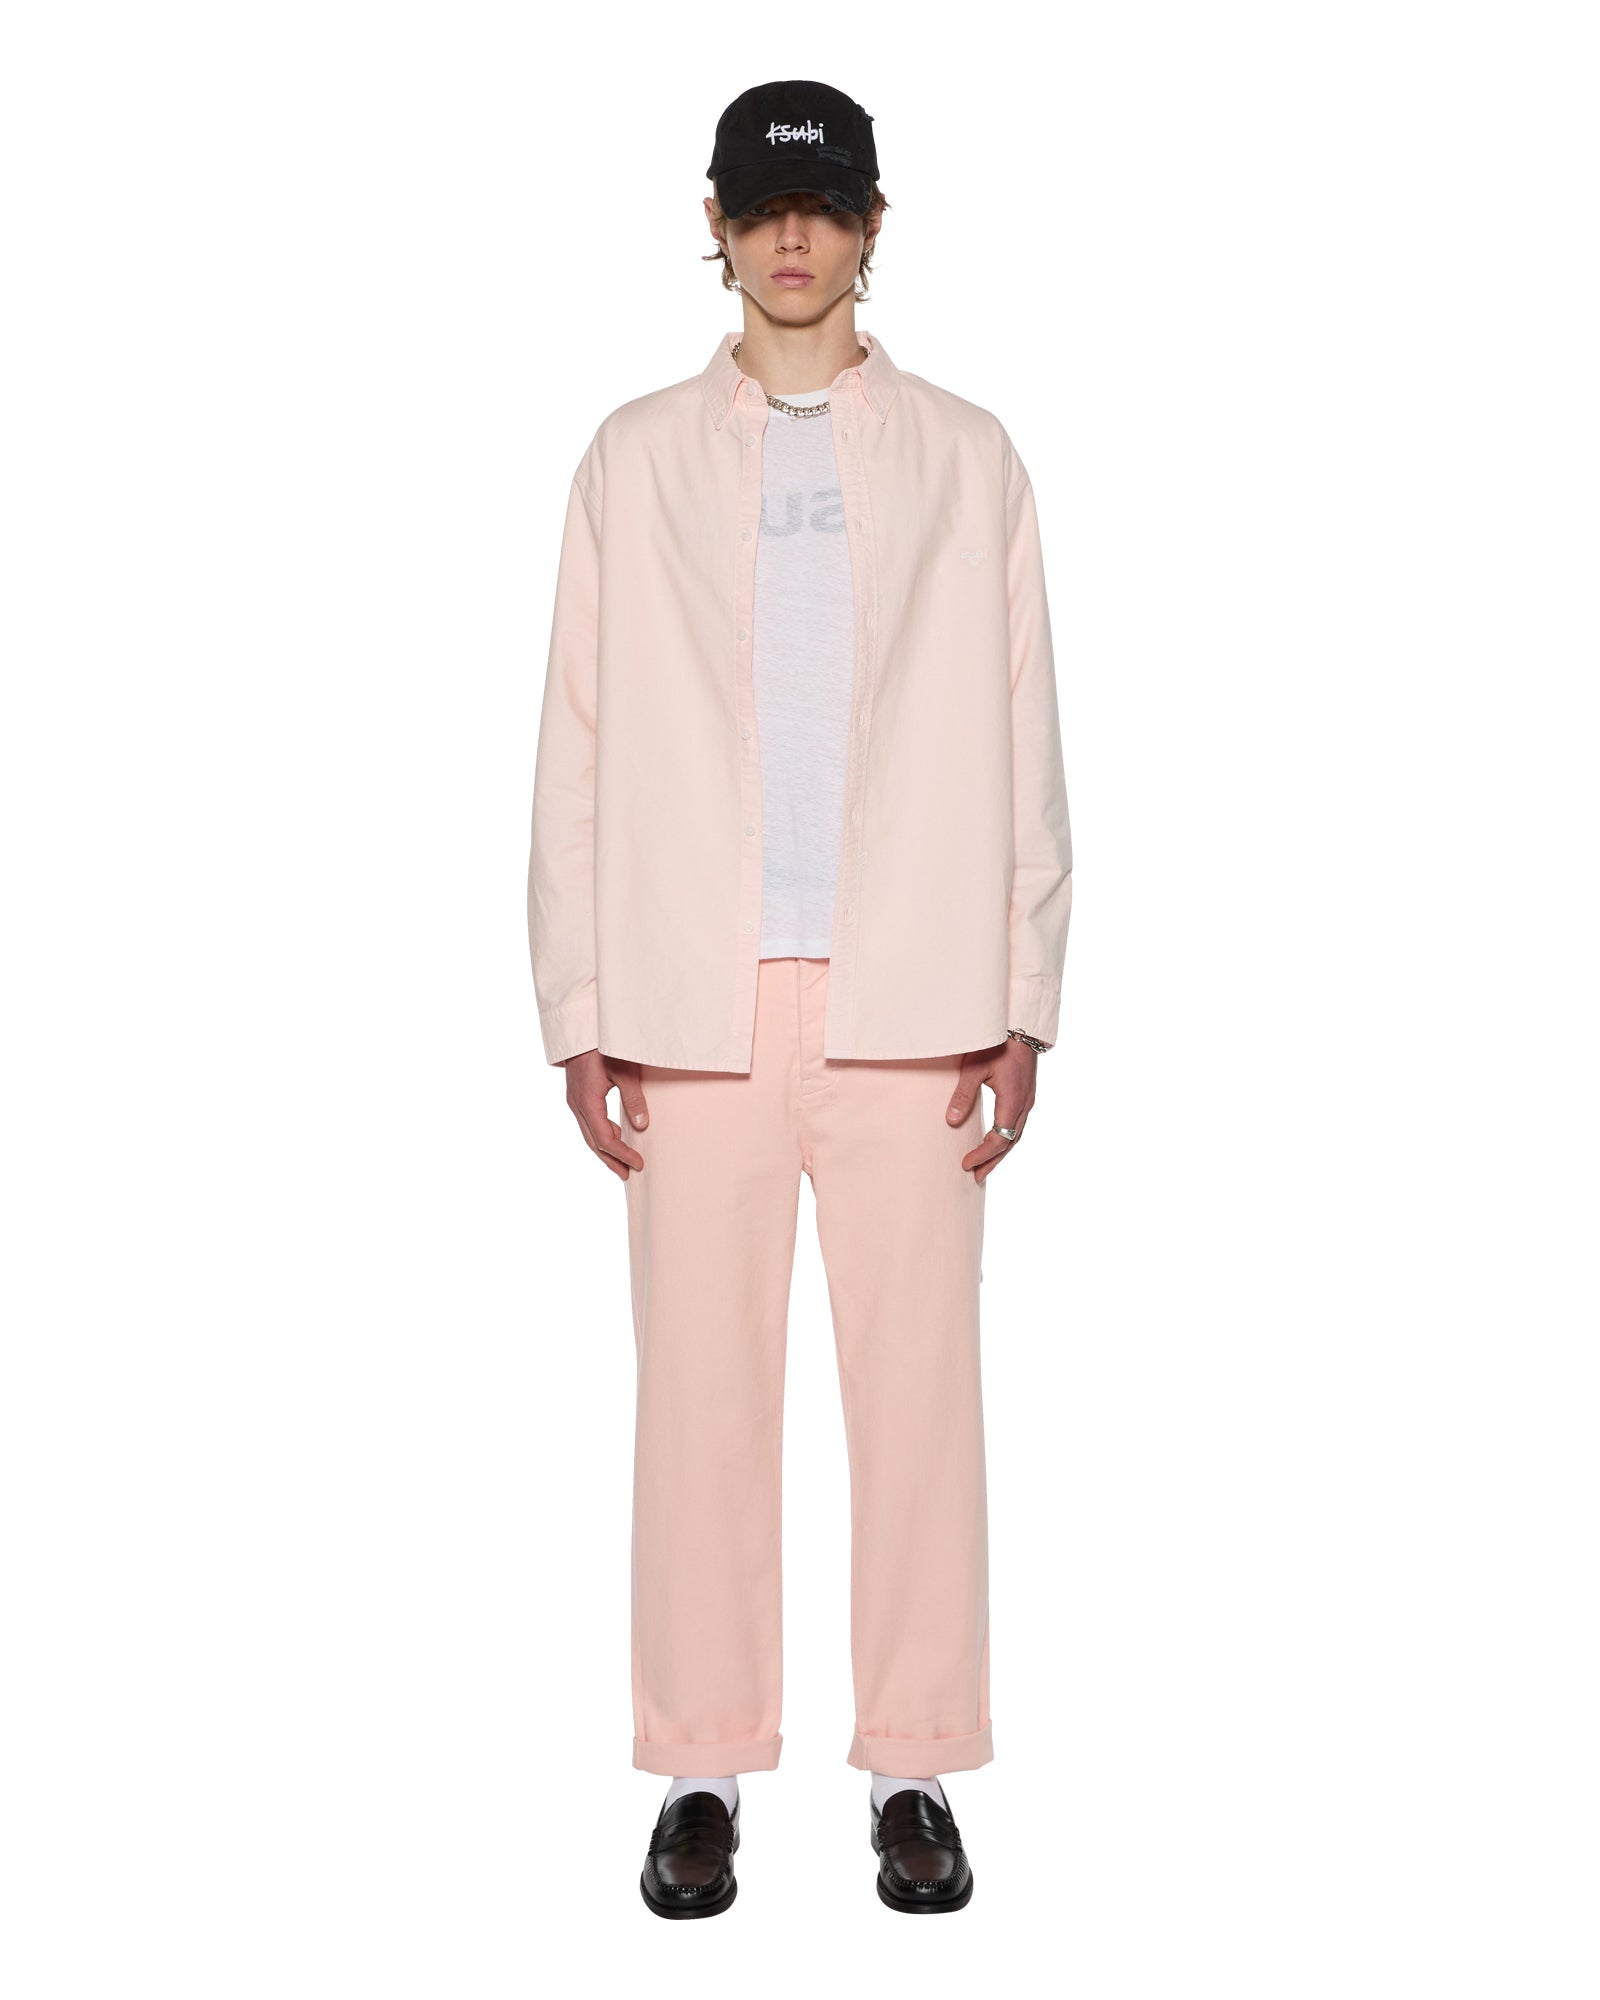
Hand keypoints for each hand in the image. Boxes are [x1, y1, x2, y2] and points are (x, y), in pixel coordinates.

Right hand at [561, 1048, 649, 1179]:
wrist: (582, 1028)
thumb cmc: (604, 1045)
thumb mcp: (625, 1071)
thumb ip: (633, 1098)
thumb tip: (642, 1126)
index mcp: (587, 1102)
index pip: (605, 1139)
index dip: (622, 1154)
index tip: (638, 1163)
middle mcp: (577, 1104)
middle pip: (593, 1142)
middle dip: (611, 1160)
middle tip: (628, 1175)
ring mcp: (574, 1100)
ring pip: (588, 1133)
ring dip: (605, 1150)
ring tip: (621, 1163)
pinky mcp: (577, 1094)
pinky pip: (587, 1122)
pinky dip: (600, 1134)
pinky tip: (613, 1136)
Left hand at [946, 1037, 1035, 1184]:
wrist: (1021, 1025)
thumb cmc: (996, 1043)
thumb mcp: (974, 1068)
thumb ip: (963, 1095)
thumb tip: (951, 1121)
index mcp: (1012, 1101)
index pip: (999, 1139)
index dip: (982, 1154)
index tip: (966, 1164)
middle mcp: (1024, 1104)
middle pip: (1009, 1142)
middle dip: (992, 1160)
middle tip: (975, 1176)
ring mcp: (1028, 1099)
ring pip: (1016, 1134)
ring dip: (1001, 1151)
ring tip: (986, 1165)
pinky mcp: (1026, 1094)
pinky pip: (1018, 1124)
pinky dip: (1007, 1138)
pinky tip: (998, 1140)